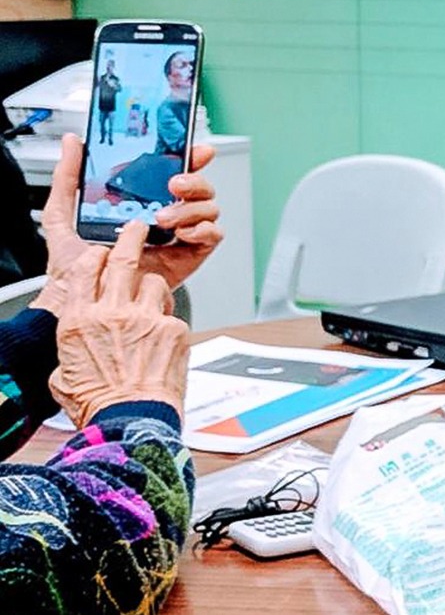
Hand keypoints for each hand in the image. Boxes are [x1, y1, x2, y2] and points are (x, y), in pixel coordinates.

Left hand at [33, 134, 221, 313]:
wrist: (81, 299)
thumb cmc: (72, 265)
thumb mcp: (62, 213)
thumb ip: (67, 176)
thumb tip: (72, 144)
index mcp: (140, 201)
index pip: (173, 172)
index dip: (189, 158)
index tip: (192, 150)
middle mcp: (164, 216)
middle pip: (198, 188)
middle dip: (194, 181)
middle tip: (173, 185)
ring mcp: (179, 236)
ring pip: (207, 209)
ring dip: (190, 208)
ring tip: (163, 219)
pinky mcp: (189, 256)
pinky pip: (212, 236)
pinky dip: (204, 229)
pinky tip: (182, 233)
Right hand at [48, 220, 188, 427]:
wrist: (132, 420)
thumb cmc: (99, 404)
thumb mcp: (65, 374)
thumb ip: (73, 349)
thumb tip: (77, 346)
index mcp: (80, 322)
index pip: (84, 271)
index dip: (94, 256)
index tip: (100, 252)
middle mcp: (112, 314)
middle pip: (122, 261)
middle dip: (130, 238)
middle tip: (137, 228)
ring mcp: (146, 318)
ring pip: (154, 283)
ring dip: (154, 288)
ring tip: (153, 301)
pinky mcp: (173, 328)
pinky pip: (173, 312)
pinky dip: (169, 319)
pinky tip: (165, 336)